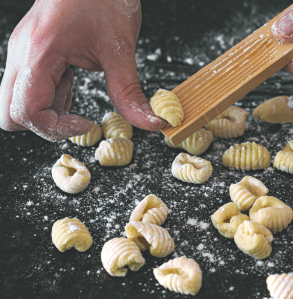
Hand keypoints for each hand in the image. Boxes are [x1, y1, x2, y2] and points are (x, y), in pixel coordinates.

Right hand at [0, 0, 166, 141]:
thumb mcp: (120, 50)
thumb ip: (130, 91)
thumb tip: (150, 122)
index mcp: (39, 53)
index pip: (25, 111)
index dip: (54, 127)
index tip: (85, 124)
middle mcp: (23, 54)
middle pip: (9, 113)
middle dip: (43, 125)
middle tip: (75, 119)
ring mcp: (24, 53)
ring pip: (17, 102)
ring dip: (48, 109)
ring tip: (75, 87)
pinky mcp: (32, 52)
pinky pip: (30, 87)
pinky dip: (49, 95)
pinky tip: (70, 81)